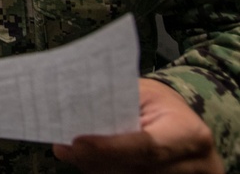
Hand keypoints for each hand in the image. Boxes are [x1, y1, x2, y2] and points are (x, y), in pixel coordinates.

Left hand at [52, 78, 222, 172]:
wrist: (184, 123)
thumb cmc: (159, 103)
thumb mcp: (143, 94)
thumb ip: (112, 106)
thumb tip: (70, 120)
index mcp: (188, 132)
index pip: (146, 147)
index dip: (109, 149)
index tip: (77, 143)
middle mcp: (193, 164)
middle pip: (136, 170)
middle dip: (96, 161)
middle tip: (67, 149)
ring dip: (99, 169)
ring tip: (76, 153)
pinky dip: (109, 172)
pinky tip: (92, 162)